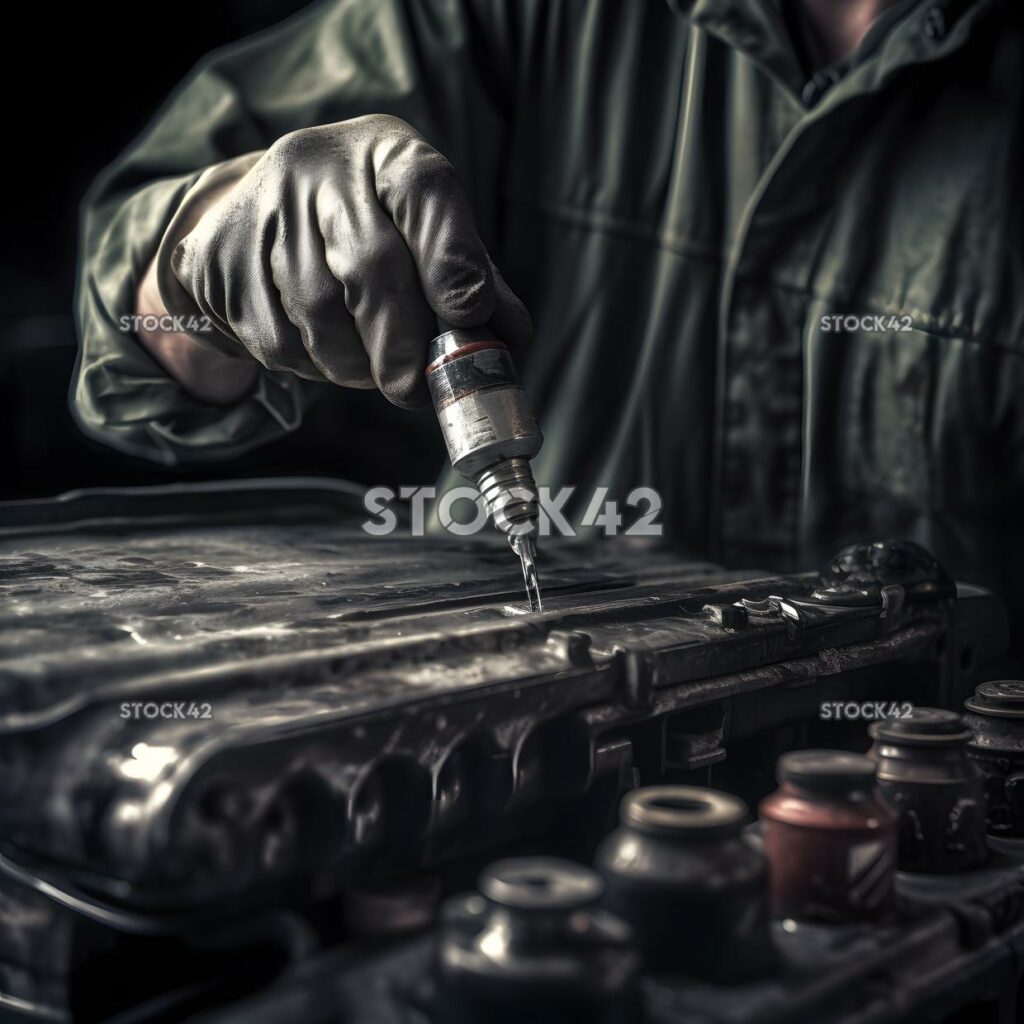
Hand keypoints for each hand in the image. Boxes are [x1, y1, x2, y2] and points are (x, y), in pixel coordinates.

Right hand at [165, 115, 530, 407]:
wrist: (253, 217)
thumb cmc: (368, 229)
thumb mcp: (423, 233)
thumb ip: (470, 280)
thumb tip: (511, 338)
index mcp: (387, 153)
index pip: (425, 191)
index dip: (452, 258)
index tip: (471, 317)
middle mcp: (321, 168)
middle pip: (370, 266)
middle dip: (403, 344)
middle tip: (417, 390)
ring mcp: (265, 209)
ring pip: (320, 312)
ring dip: (357, 363)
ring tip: (374, 370)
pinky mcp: (223, 258)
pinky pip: (279, 337)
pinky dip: (314, 366)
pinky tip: (328, 354)